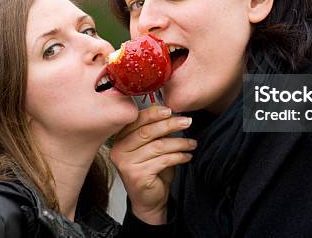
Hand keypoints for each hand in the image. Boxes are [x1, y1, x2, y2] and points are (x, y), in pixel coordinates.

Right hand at [110, 105, 196, 224]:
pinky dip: (179, 156)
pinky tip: (187, 156)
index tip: (171, 110)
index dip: (154, 113)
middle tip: (187, 121)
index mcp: (121, 138)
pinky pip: (163, 160)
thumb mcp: (152, 146)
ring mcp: (126, 164)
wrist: (148, 200)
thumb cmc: (151, 171)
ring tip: (191, 143)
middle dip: (170, 124)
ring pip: (158, 146)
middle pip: (147, 131)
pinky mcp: (137, 175)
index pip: (137, 120)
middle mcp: (119, 150)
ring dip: (179, 142)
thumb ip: (156, 131)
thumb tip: (170, 112)